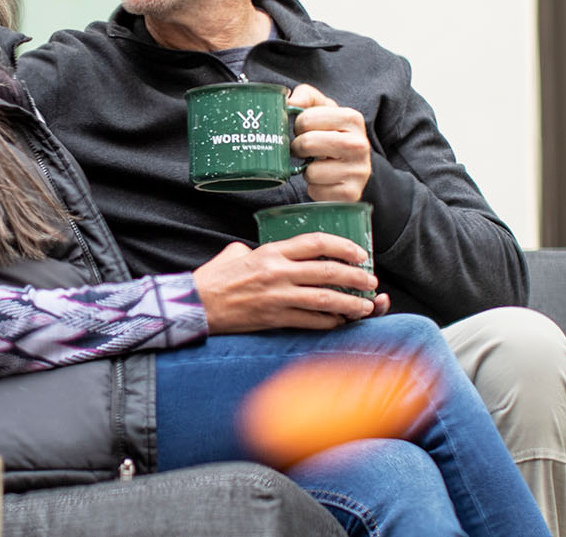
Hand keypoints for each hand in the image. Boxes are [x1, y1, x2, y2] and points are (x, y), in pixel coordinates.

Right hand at [192, 236, 381, 333]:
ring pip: (324, 299)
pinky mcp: (273, 319)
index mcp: (271, 251)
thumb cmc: (214, 278)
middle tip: (370, 281)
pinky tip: (339, 322)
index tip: (359, 253)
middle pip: (327, 271)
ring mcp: (277, 297)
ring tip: (365, 306)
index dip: (343, 246)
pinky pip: (310, 321)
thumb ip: (259, 250)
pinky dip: (328, 322)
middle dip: (355, 277)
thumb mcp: (236, 253)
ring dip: (349, 303)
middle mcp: (277, 272)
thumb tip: (271, 252)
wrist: (195, 305)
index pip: (316, 243)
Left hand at [288, 84, 370, 202]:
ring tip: (317, 165)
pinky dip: (314, 188)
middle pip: (307, 143)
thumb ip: (306, 96)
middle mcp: (358, 144)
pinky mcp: (350, 193)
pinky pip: (316, 191)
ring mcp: (357, 171)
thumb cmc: (334, 135)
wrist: (359, 169)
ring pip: (310, 171)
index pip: (307, 119)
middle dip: (298, 147)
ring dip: (306, 170)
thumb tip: (290, 101)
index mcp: (352, 119)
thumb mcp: (325, 110)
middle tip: (304, 150)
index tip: (304, 130)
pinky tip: (324, 181)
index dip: (298, 126)